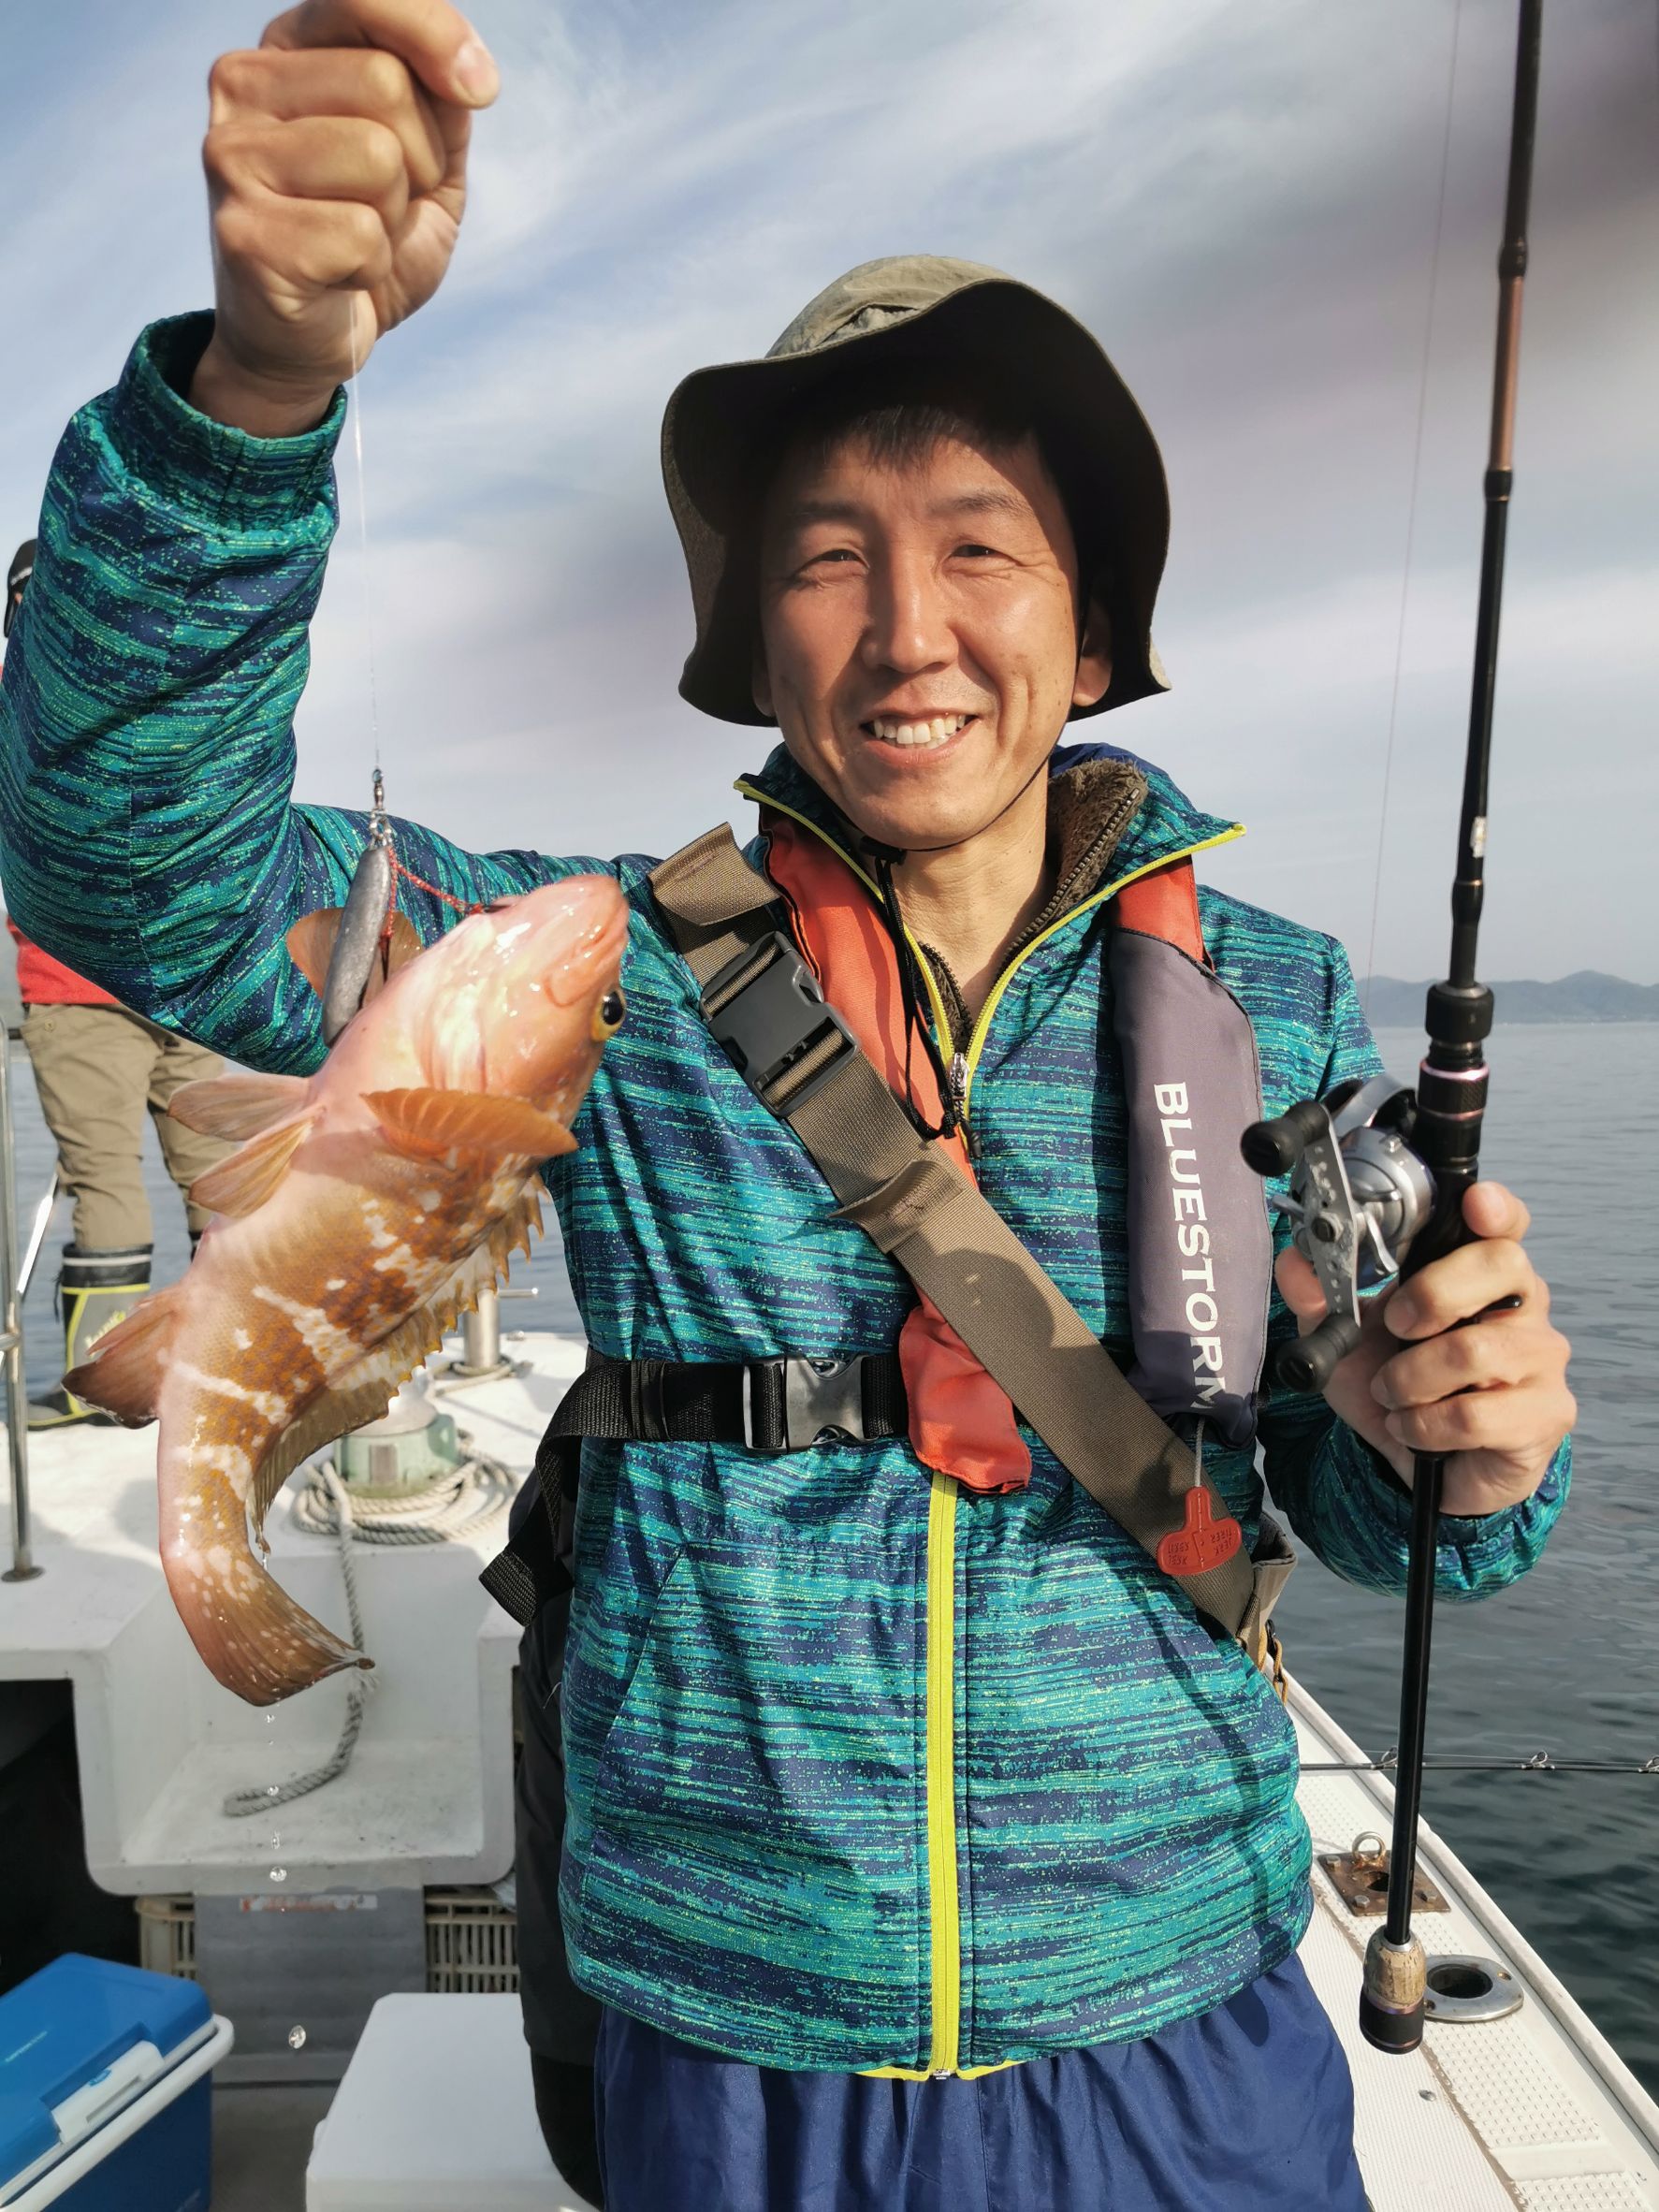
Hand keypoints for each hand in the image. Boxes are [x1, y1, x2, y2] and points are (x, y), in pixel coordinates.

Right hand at [190, 0, 498, 435]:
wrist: (312, 339)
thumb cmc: (367, 237)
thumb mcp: (427, 153)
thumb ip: (443, 93)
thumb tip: (469, 76)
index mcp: (287, 47)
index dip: (436, 33)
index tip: (479, 89)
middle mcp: (241, 83)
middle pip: (386, 83)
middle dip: (420, 157)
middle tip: (386, 203)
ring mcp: (230, 154)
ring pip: (376, 156)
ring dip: (395, 214)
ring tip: (358, 235)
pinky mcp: (242, 231)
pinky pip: (360, 234)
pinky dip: (372, 266)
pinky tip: (337, 275)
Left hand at [1276, 1180, 1574, 1517]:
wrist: (1423, 1464)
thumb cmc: (1399, 1387)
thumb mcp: (1347, 1340)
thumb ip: (1320, 1298)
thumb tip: (1294, 1260)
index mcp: (1481, 1272)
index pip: (1504, 1225)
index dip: (1495, 1209)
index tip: (1475, 1203)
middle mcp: (1523, 1306)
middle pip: (1500, 1266)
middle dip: (1432, 1294)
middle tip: (1397, 1327)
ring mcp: (1542, 1359)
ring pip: (1475, 1351)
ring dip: (1410, 1381)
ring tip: (1393, 1395)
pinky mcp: (1546, 1415)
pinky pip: (1474, 1415)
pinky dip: (1424, 1426)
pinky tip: (1414, 1430)